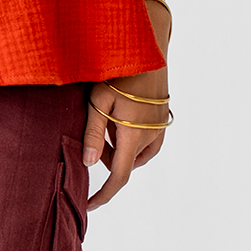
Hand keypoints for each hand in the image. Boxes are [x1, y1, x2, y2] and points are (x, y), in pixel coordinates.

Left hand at [83, 0, 170, 211]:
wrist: (148, 44)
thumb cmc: (118, 69)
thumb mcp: (98, 99)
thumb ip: (92, 133)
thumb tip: (87, 163)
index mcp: (133, 135)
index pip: (118, 176)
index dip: (103, 194)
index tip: (89, 205)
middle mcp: (150, 136)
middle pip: (124, 163)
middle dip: (105, 160)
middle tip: (87, 138)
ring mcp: (159, 128)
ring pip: (136, 153)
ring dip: (118, 148)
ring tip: (103, 121)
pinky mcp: (163, 118)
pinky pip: (146, 140)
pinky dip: (130, 139)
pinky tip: (119, 119)